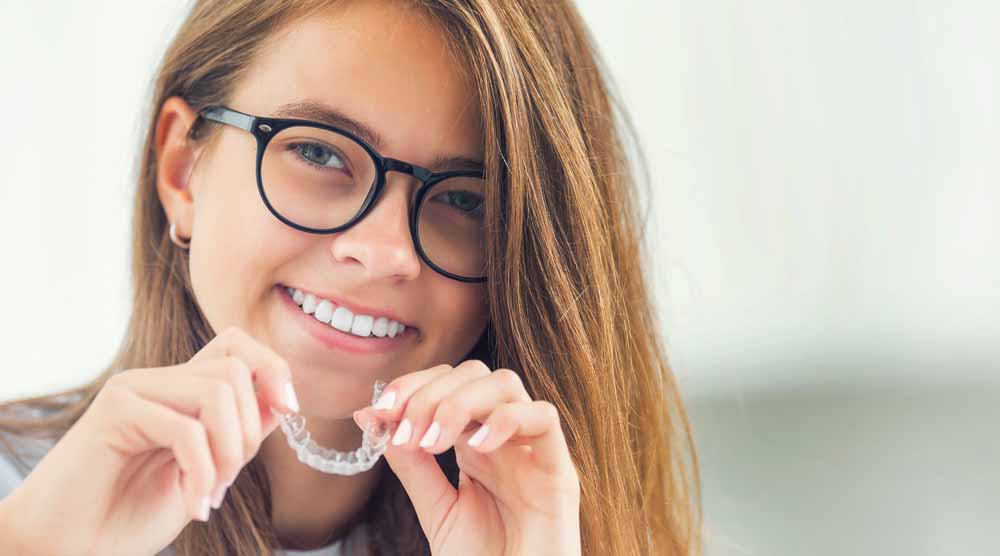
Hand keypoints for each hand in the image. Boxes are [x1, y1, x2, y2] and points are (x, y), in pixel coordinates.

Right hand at [1, 326, 296, 555]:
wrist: (68, 548)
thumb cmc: (129, 515)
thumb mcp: (205, 472)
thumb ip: (237, 435)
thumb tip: (283, 400)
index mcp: (178, 391)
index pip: (236, 344)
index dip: (272, 368)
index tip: (290, 409)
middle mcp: (156, 381)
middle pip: (236, 368)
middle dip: (251, 430)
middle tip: (227, 482)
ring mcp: (133, 390)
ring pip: (218, 390)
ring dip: (229, 452)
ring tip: (209, 494)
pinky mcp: (114, 411)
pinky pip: (186, 429)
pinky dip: (202, 473)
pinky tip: (194, 505)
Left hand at [353, 360, 581, 555]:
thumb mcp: (436, 508)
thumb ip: (410, 464)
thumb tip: (370, 415)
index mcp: (476, 441)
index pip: (448, 382)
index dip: (413, 386)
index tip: (379, 413)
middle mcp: (505, 437)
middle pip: (475, 373)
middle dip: (431, 393)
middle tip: (406, 433)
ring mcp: (533, 449)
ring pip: (507, 384)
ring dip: (460, 402)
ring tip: (433, 442)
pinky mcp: (559, 469)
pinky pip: (544, 417)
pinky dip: (506, 420)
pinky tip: (475, 448)